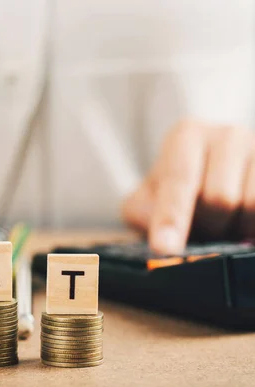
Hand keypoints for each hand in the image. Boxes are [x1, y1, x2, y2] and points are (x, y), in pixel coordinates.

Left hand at [123, 120, 254, 253]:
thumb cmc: (173, 194)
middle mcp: (227, 135)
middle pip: (219, 198)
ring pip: (251, 206)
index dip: (172, 217)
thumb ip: (144, 216)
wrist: (207, 181)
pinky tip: (241, 223)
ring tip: (224, 224)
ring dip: (235, 229)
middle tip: (202, 229)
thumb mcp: (146, 201)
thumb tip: (163, 244)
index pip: (179, 179)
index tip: (164, 248)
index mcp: (186, 135)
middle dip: (207, 225)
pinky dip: (252, 227)